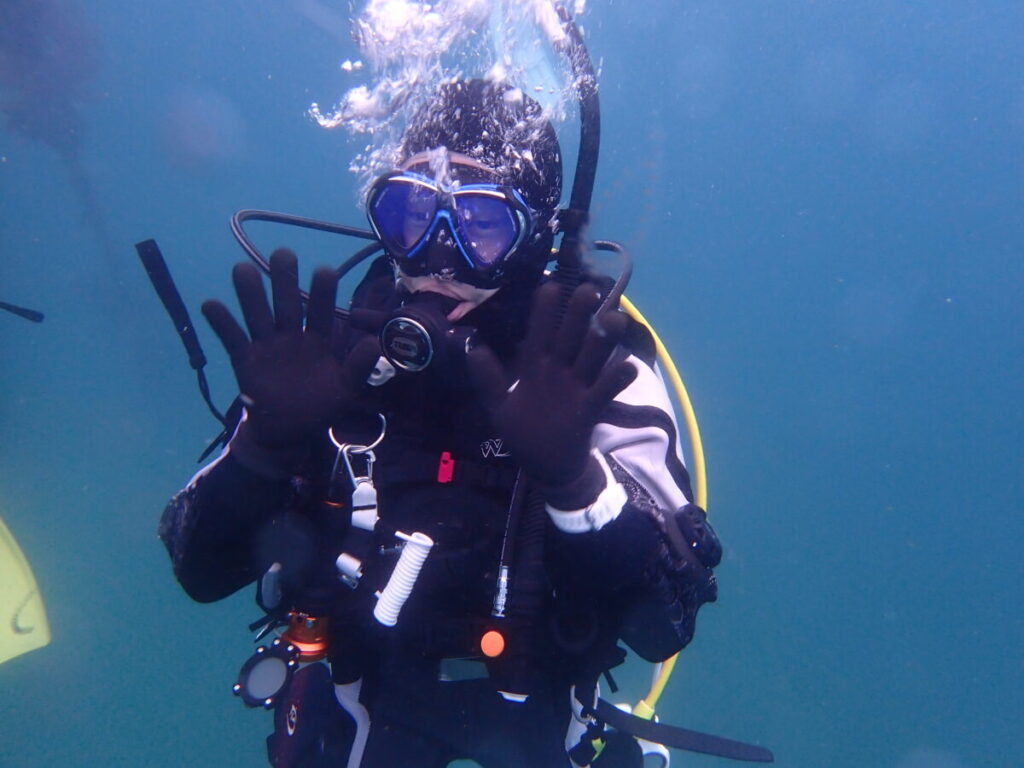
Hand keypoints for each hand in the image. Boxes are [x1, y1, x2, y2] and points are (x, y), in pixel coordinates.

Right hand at [202, 250, 378, 453]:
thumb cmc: (321, 408)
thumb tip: (374, 344)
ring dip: (250, 294)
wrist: (290, 432)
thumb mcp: (346, 391)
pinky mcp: (245, 360)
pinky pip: (233, 339)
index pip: (321, 313)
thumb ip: (358, 368)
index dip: (323, 293)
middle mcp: (292, 337)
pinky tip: (210, 304)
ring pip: (258, 315)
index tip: (325, 270)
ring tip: (243, 268)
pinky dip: (222, 323)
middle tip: (283, 253)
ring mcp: (267, 347)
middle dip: (285, 281)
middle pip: (287, 305)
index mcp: (318, 341)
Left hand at [468, 281, 636, 501]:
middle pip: (571, 338)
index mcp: (536, 368)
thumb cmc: (524, 433)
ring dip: (604, 339)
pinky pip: (604, 391)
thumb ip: (488, 379)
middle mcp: (559, 371)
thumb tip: (472, 349)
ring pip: (591, 358)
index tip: (549, 287)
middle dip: (579, 315)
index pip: (539, 334)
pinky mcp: (590, 409)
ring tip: (615, 317)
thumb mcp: (499, 407)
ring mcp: (577, 388)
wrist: (548, 467)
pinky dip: (616, 379)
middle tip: (589, 289)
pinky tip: (628, 365)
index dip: (543, 312)